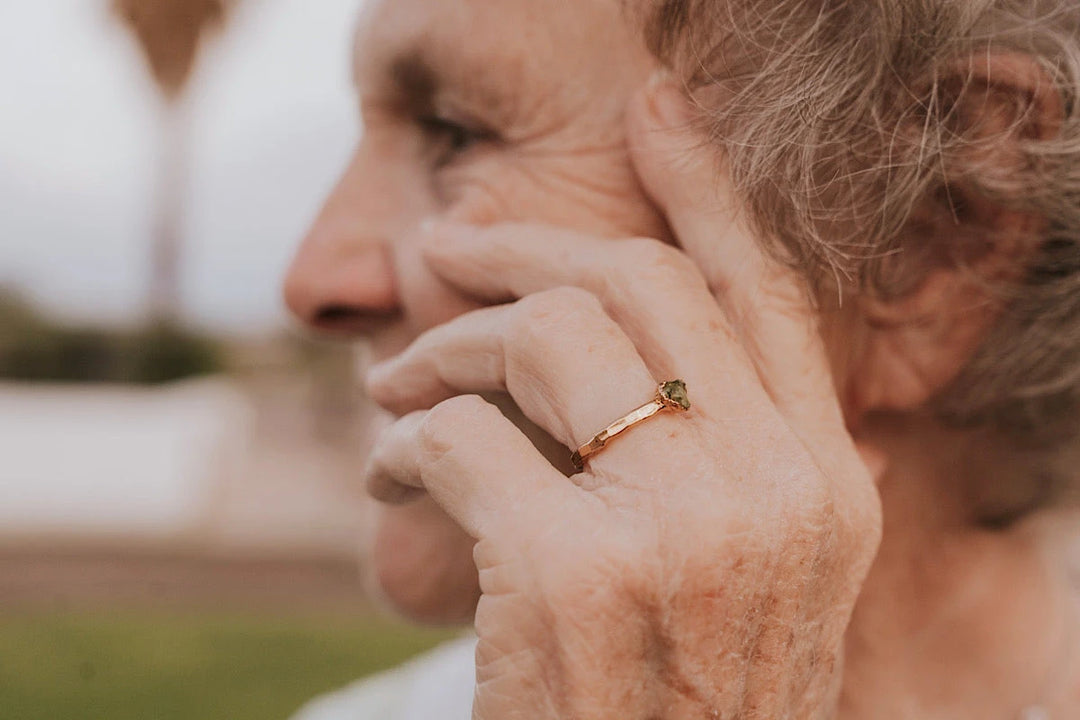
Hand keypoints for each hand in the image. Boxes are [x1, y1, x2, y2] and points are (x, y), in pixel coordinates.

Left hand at [363, 81, 881, 718]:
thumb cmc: (687, 703)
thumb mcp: (760, 579)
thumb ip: (742, 464)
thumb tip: (664, 351)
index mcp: (825, 486)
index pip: (766, 290)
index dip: (706, 185)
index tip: (655, 112)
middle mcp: (772, 492)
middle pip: (635, 282)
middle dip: (521, 247)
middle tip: (448, 251)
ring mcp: (677, 533)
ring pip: (540, 335)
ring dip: (441, 349)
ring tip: (396, 389)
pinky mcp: (569, 577)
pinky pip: (456, 437)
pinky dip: (399, 443)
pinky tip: (387, 480)